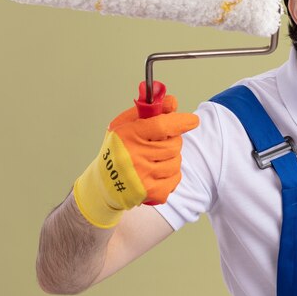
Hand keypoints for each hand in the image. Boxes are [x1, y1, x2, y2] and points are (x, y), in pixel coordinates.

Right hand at [73, 95, 198, 227]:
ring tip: (155, 158)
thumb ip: (148, 110)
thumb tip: (172, 102)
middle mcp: (135, 157)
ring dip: (171, 158)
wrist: (104, 184)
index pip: (162, 126)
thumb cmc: (116, 149)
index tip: (192, 120)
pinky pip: (176, 179)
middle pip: (174, 145)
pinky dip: (170, 174)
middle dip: (172, 141)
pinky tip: (156, 172)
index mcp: (128, 136)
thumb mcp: (125, 124)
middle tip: (160, 142)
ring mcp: (144, 177)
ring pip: (176, 161)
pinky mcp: (151, 193)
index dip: (181, 121)